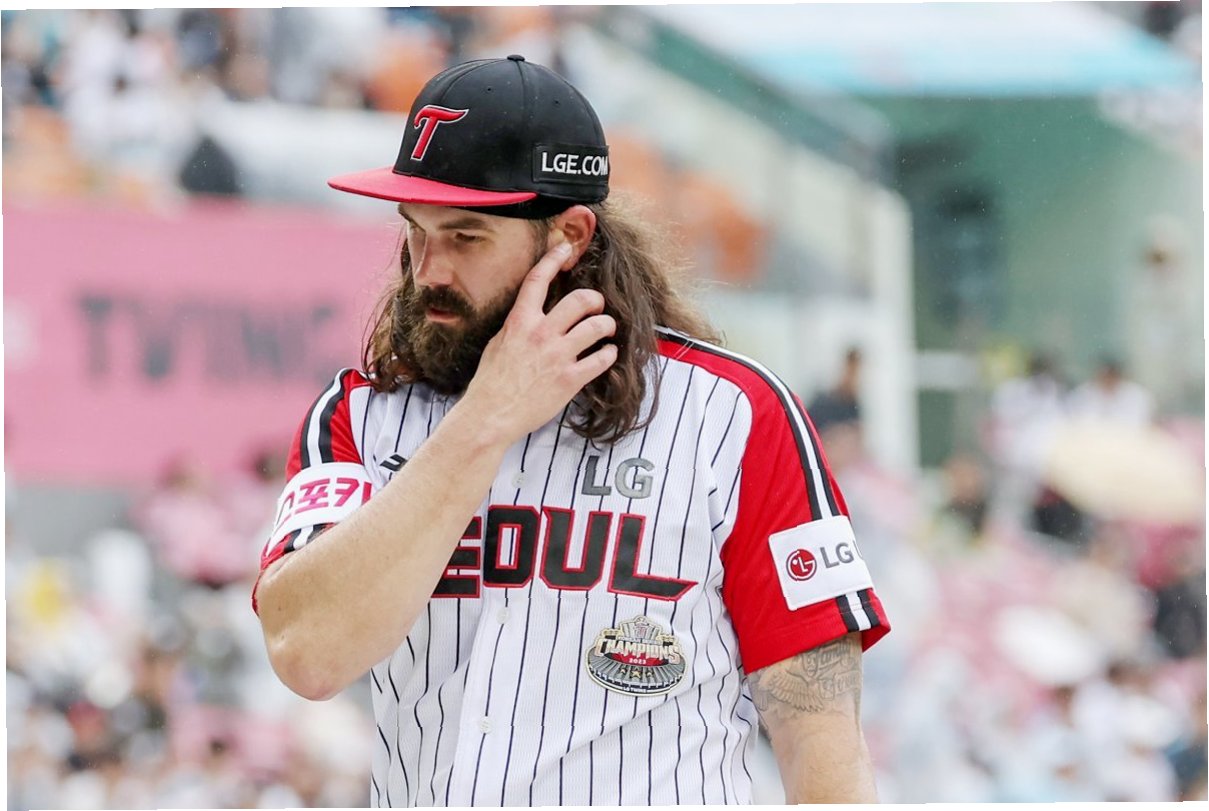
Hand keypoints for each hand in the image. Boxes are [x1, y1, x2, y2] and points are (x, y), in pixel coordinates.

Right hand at [462, 243, 617, 441]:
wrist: (490, 416)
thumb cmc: (490, 383)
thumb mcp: (498, 344)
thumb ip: (518, 327)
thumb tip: (531, 316)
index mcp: (520, 322)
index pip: (538, 279)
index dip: (554, 258)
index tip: (566, 247)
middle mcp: (541, 333)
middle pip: (581, 300)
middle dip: (595, 300)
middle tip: (596, 307)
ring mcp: (557, 356)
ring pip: (597, 326)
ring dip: (607, 326)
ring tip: (606, 330)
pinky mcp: (570, 379)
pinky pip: (602, 359)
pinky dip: (609, 354)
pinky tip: (606, 355)